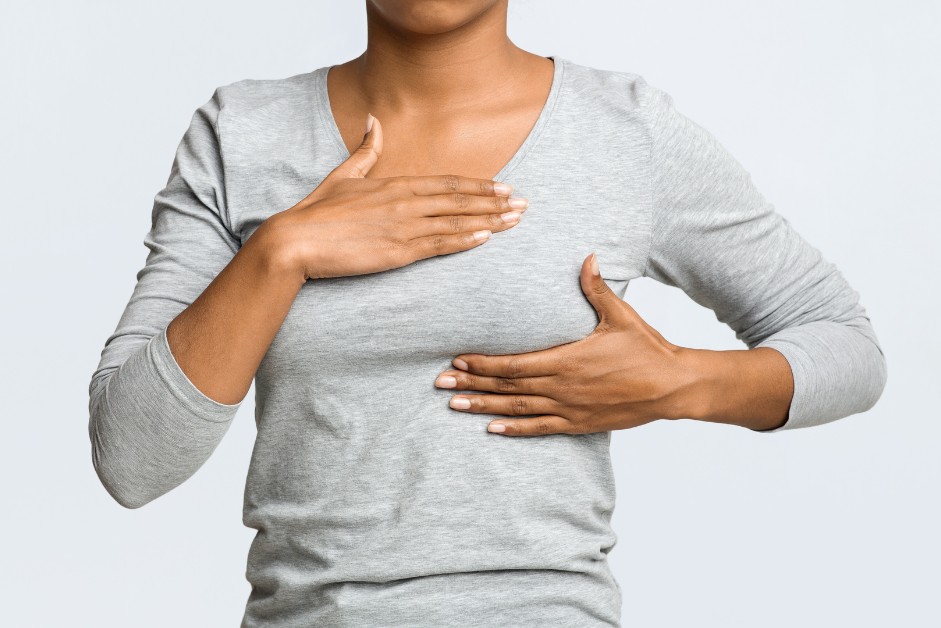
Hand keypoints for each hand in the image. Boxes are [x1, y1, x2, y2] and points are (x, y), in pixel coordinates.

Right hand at [261, 113, 528, 280]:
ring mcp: (404, 227)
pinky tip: (486, 237)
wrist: (295, 241)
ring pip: (456, 222)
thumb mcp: (343, 175)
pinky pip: (439, 244)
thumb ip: (365, 150)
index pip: (446, 183)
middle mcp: (405, 203)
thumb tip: (374, 121)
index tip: (502, 187)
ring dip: (490, 221)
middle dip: (495, 202)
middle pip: (459, 200)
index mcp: (394, 184)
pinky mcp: (398, 251)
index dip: (477, 185)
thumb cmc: (316, 212)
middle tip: (524, 204)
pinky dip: (465, 240)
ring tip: (516, 221)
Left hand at [434, 252, 701, 435]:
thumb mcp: (620, 315)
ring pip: (517, 409)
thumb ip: (597, 288)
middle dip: (471, 384)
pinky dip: (514, 429)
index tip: (458, 359)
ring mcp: (568, 409)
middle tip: (440, 383)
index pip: (513, 363)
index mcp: (566, 360)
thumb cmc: (646, 349)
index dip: (482, 362)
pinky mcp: (579, 425)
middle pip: (506, 387)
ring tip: (455, 405)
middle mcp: (561, 388)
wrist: (673, 387)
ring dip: (484, 407)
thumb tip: (587, 257)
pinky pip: (539, 429)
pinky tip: (492, 429)